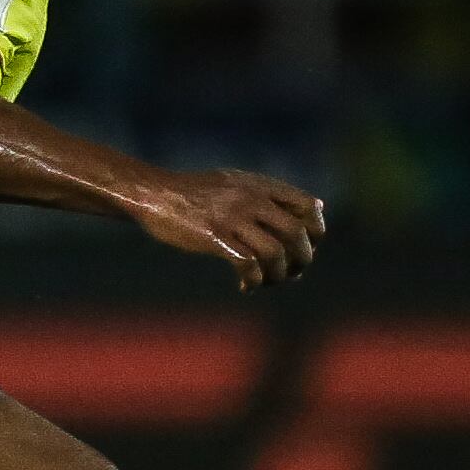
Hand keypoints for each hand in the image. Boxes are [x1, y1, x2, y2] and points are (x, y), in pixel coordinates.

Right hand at [128, 168, 325, 290]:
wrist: (154, 194)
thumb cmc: (195, 195)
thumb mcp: (236, 183)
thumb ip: (270, 196)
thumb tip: (312, 217)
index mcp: (260, 185)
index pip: (309, 208)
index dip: (315, 233)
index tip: (303, 248)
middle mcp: (251, 199)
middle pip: (297, 233)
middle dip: (302, 259)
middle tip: (292, 273)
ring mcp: (232, 218)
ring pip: (275, 253)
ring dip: (278, 275)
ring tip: (267, 282)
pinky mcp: (214, 237)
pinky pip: (248, 264)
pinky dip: (253, 281)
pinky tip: (245, 286)